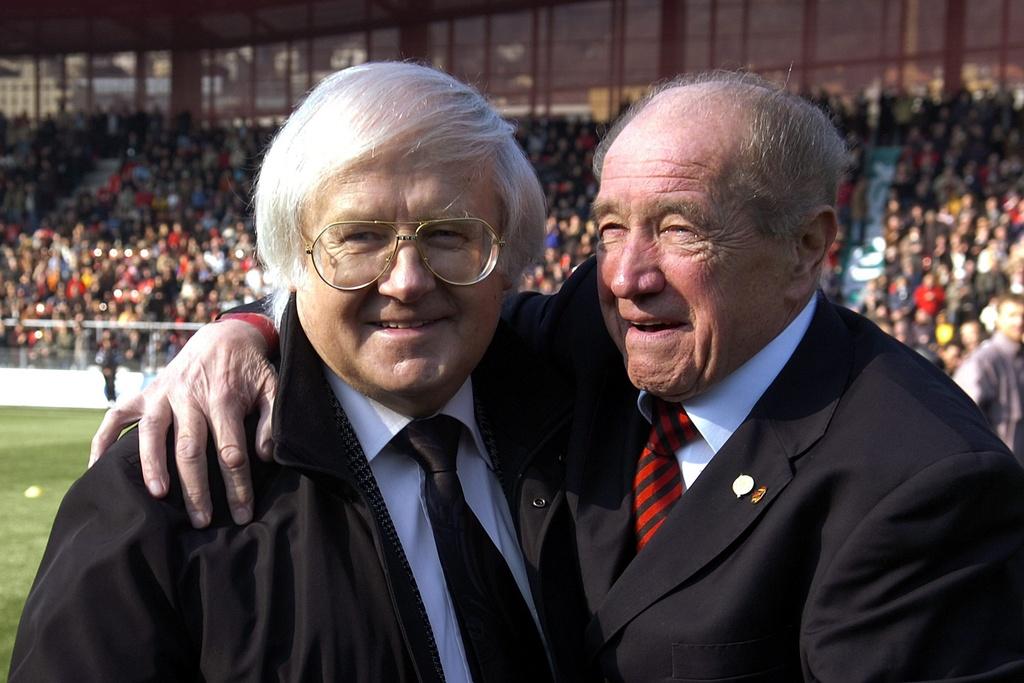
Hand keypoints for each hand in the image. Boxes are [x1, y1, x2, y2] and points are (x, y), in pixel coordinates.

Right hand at [89, 320, 277, 527]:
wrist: (225, 337)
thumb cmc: (250, 370)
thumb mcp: (272, 387)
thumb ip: (270, 420)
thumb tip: (263, 455)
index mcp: (223, 398)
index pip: (231, 450)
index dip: (237, 484)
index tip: (242, 513)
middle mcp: (188, 396)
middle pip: (190, 448)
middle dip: (196, 488)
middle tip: (202, 520)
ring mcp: (162, 394)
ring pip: (152, 433)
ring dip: (152, 465)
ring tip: (157, 495)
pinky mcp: (145, 392)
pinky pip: (117, 416)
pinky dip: (103, 439)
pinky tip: (96, 467)